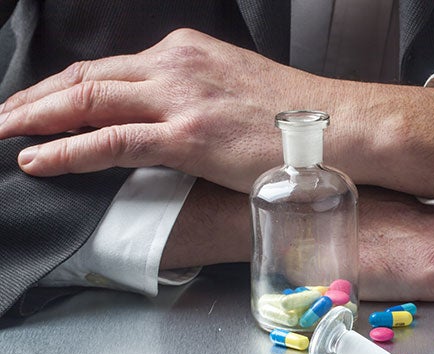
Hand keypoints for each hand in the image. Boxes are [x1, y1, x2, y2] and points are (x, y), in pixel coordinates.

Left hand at [0, 29, 433, 197]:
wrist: (340, 127)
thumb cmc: (297, 117)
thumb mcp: (236, 90)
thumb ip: (195, 97)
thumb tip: (172, 122)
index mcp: (186, 52)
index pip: (109, 67)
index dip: (65, 86)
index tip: (39, 102)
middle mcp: (175, 64)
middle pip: (86, 76)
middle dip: (35, 98)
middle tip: (4, 116)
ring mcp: (179, 98)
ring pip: (87, 100)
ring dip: (36, 118)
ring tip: (4, 134)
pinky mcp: (187, 136)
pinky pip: (110, 140)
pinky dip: (67, 150)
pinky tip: (37, 159)